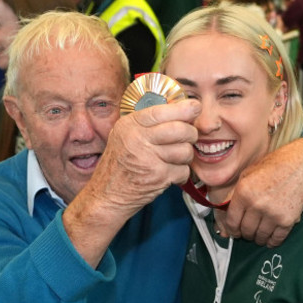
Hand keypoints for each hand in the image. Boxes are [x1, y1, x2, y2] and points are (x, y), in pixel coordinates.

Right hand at [91, 99, 198, 213]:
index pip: (162, 111)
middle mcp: (137, 139)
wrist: (106, 195)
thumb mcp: (124, 135)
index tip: (195, 107)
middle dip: (191, 133)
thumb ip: (147, 123)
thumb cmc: (119, 165)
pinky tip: (169, 173)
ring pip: (185, 151)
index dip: (184, 108)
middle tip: (188, 137)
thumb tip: (179, 110)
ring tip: (175, 158)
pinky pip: (183, 170)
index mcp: (130, 125)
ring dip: (186, 156)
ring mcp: (148, 159)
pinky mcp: (157, 177)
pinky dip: (181, 174)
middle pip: (180, 130)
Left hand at [224, 136, 302, 246]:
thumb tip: (226, 215)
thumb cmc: (274, 166)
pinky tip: (270, 239)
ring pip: (260, 237)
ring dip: (258, 238)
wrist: (301, 166)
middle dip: (245, 234)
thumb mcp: (248, 174)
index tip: (234, 232)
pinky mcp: (287, 220)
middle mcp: (256, 204)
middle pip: (246, 231)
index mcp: (244, 192)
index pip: (232, 221)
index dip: (232, 230)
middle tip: (247, 232)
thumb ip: (236, 194)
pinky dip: (272, 242)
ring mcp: (272, 214)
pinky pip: (276, 239)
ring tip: (259, 235)